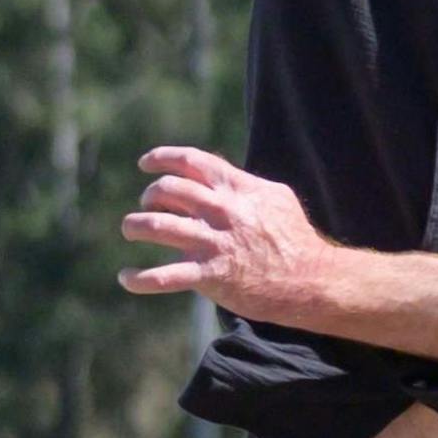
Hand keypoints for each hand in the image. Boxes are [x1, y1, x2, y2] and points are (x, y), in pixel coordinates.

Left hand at [119, 141, 343, 323]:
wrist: (311, 280)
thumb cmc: (295, 238)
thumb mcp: (276, 198)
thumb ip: (245, 185)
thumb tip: (222, 177)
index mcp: (236, 189)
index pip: (191, 162)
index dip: (162, 158)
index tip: (145, 164)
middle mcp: (221, 211)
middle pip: (167, 189)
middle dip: (149, 195)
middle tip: (147, 205)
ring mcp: (213, 243)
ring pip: (157, 226)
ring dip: (134, 226)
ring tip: (130, 229)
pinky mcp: (209, 276)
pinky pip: (164, 276)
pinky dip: (140, 278)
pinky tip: (126, 278)